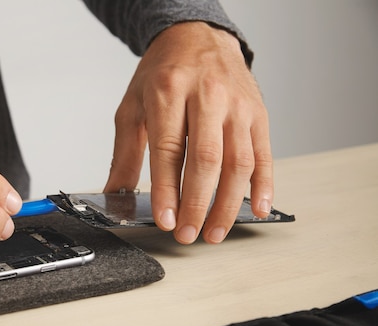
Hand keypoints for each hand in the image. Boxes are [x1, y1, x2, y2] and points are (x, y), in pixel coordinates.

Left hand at [104, 22, 273, 243]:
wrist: (197, 37)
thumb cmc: (163, 73)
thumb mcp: (132, 106)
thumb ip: (124, 153)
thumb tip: (114, 194)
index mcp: (168, 91)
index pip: (168, 149)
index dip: (167, 189)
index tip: (166, 220)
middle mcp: (207, 95)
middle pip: (206, 159)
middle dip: (197, 203)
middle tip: (189, 234)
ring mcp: (237, 105)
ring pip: (238, 162)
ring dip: (228, 204)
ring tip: (214, 232)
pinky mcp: (258, 113)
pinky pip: (264, 154)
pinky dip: (263, 185)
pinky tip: (257, 209)